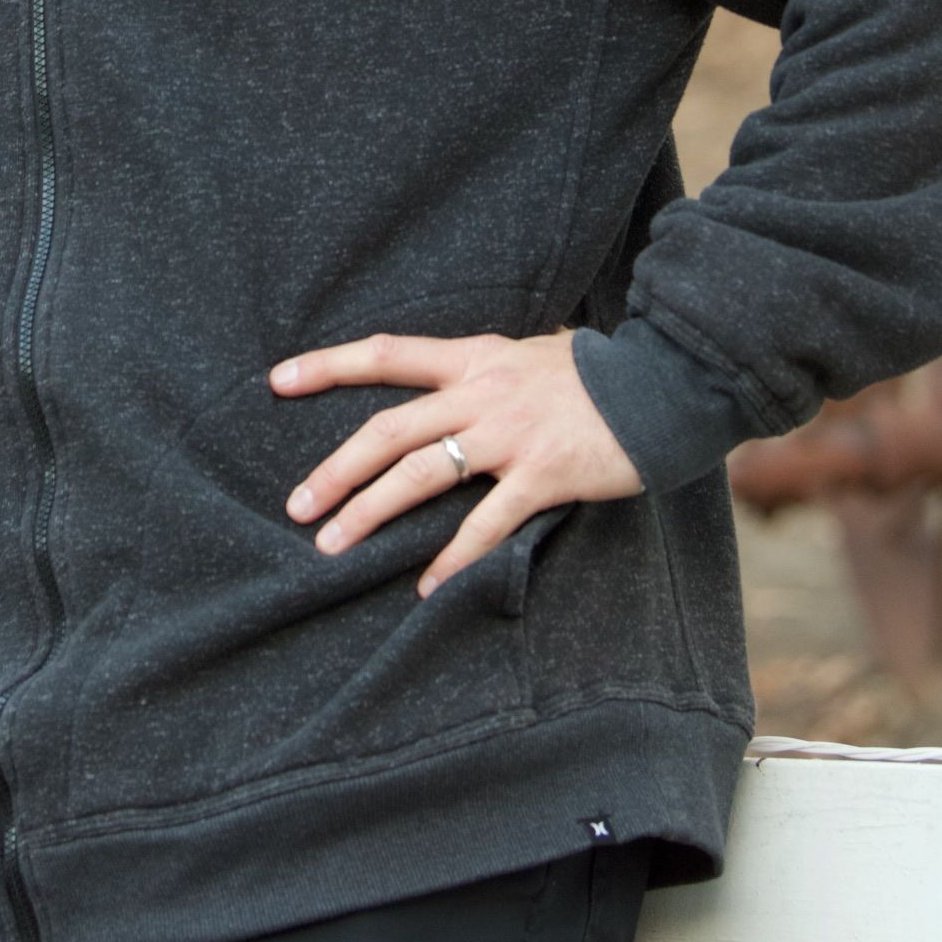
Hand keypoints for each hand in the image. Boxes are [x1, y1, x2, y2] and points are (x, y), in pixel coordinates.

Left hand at [273, 330, 641, 596]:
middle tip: (297, 506)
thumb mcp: (531, 355)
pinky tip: (424, 586)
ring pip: (419, 474)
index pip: (387, 355)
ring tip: (332, 546)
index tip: (276, 381)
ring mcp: (509, 435)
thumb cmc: (597, 375)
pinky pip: (484, 522)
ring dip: (370, 513)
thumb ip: (487, 374)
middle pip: (388, 430)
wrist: (665, 381)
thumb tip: (451, 390)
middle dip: (335, 470)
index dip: (329, 366)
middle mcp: (481, 393)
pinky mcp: (542, 475)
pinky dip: (450, 558)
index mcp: (474, 360)